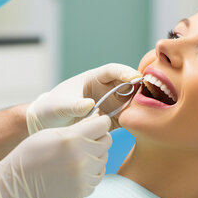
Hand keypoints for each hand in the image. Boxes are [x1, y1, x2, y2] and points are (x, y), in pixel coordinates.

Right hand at [0, 115, 111, 197]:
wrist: (18, 185)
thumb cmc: (32, 153)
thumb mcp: (52, 133)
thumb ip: (78, 127)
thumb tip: (98, 120)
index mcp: (73, 139)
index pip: (104, 125)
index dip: (100, 122)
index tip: (95, 124)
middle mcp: (82, 157)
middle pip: (107, 141)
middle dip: (99, 138)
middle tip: (85, 140)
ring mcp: (84, 176)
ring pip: (104, 159)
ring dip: (95, 155)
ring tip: (77, 156)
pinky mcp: (83, 190)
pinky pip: (98, 176)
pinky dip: (91, 171)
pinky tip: (76, 169)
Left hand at [26, 63, 140, 133]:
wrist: (47, 125)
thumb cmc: (51, 108)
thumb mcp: (60, 105)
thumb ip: (74, 105)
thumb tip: (90, 105)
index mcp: (94, 78)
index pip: (113, 70)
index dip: (125, 72)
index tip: (135, 78)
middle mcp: (106, 90)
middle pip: (128, 85)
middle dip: (140, 89)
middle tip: (150, 96)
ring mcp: (110, 105)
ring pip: (131, 102)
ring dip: (140, 106)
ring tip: (147, 113)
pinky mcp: (111, 120)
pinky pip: (127, 119)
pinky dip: (134, 121)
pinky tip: (140, 126)